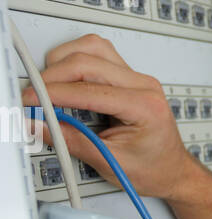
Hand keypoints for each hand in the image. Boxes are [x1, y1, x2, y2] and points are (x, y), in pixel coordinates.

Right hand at [19, 32, 196, 200]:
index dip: (54, 93)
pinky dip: (76, 60)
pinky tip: (66, 78)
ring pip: (93, 47)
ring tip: (48, 85)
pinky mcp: (129, 76)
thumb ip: (71, 141)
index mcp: (145, 106)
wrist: (173, 171)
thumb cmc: (153, 169)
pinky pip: (99, 53)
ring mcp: (137, 77)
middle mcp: (144, 85)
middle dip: (53, 76)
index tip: (31, 101)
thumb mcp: (110, 162)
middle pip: (89, 61)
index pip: (89, 91)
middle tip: (33, 95)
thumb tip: (39, 125)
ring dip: (64, 61)